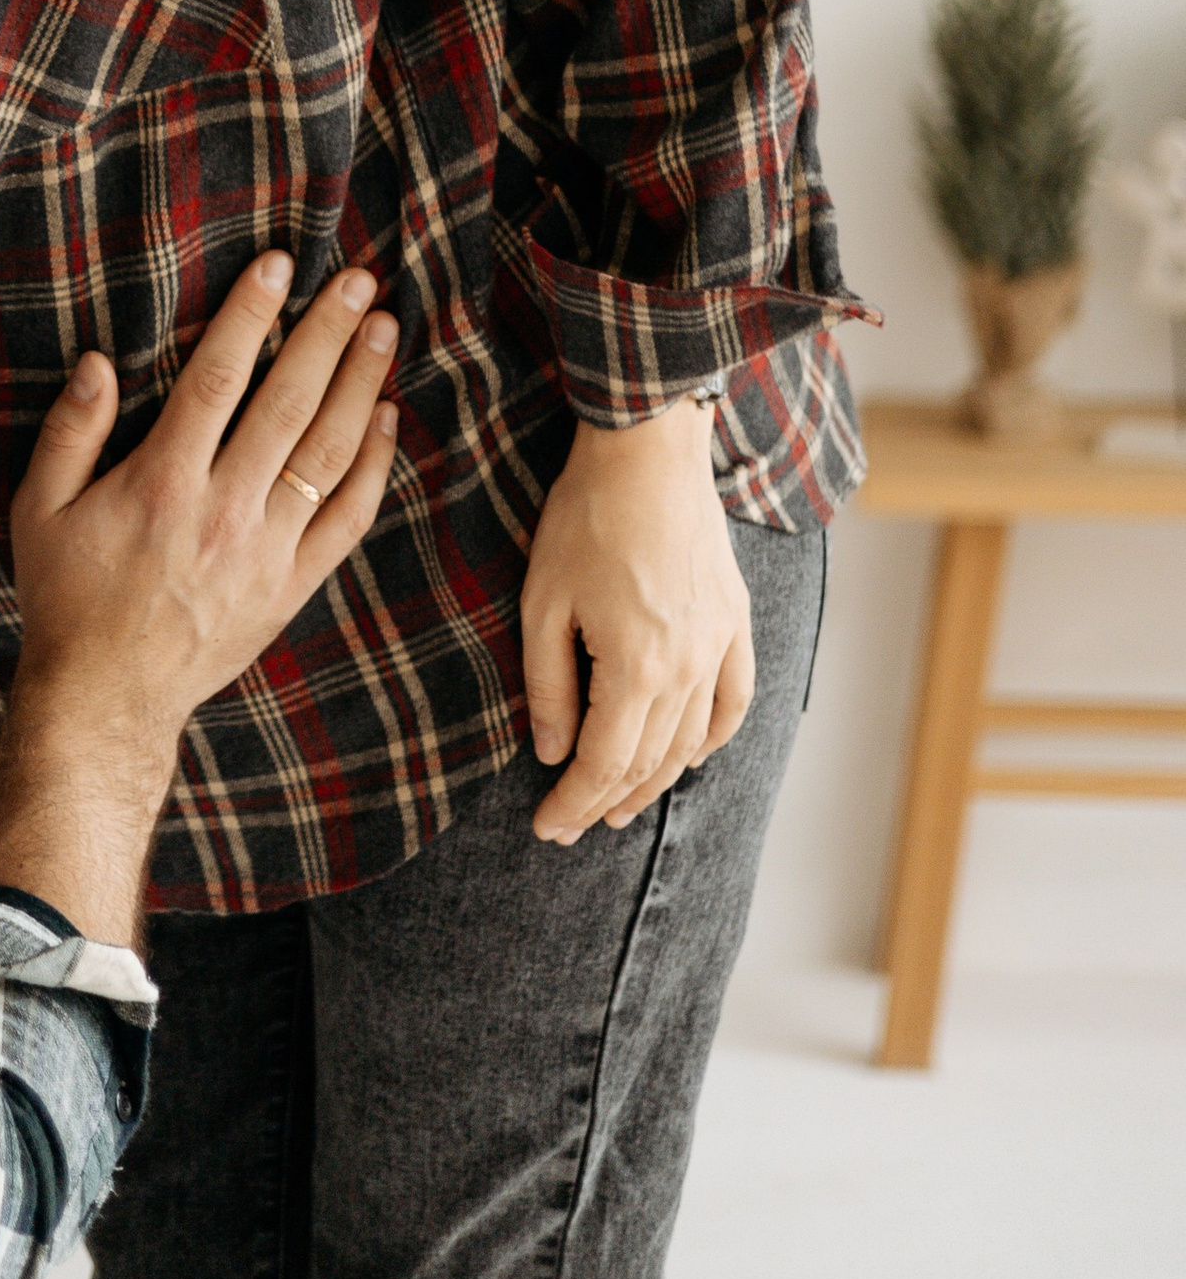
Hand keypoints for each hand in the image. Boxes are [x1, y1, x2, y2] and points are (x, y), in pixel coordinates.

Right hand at [0, 256, 398, 938]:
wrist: (106, 701)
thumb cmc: (67, 598)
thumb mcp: (39, 511)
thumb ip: (70, 432)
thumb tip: (100, 361)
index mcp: (162, 483)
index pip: (217, 378)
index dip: (251, 316)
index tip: (282, 266)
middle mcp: (223, 510)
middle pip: (289, 404)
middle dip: (327, 334)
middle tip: (360, 281)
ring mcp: (265, 552)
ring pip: (328, 454)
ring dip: (361, 386)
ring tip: (384, 330)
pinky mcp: (291, 587)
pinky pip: (347, 520)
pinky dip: (373, 466)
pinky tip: (385, 419)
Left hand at [522, 397, 753, 843]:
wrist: (648, 451)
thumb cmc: (584, 518)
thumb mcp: (543, 602)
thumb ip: (549, 685)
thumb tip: (551, 752)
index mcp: (637, 669)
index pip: (605, 763)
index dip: (572, 801)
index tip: (546, 827)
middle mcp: (689, 669)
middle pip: (650, 762)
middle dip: (606, 800)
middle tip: (573, 824)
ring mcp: (720, 644)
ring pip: (691, 740)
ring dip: (656, 780)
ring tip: (621, 803)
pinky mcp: (735, 619)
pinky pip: (735, 697)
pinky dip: (715, 736)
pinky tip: (692, 755)